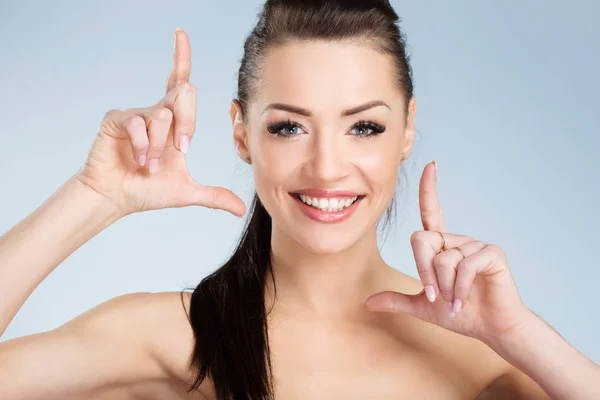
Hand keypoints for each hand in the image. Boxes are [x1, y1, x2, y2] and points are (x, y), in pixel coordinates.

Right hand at [76, 28, 245, 217]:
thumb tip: (240, 211)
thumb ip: (214, 196)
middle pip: (183, 93)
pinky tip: (136, 160)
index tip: (180, 33)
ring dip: (159, 146)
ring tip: (149, 165)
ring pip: (162, 115)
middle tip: (180, 150)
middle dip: (186, 122)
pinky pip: (137, 122)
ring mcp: (136, 114)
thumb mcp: (187, 192)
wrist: (116, 198)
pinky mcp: (117, 118)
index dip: (181, 56)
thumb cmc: (147, 190)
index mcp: (174, 123)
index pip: (180, 82)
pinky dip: (141, 146)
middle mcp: (157, 113)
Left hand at [365, 161, 530, 343]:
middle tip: (434, 296)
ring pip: (443, 259)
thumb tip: (366, 303)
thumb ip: (397, 300)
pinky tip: (462, 301)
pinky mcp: (492, 253)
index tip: (430, 165)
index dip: (429, 189)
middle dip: (423, 272)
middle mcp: (458, 240)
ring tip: (454, 302)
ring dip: (444, 287)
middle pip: (422, 239)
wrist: (492, 328)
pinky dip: (458, 288)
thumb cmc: (461, 313)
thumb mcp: (423, 307)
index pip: (432, 211)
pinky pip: (464, 265)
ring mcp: (476, 244)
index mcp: (442, 246)